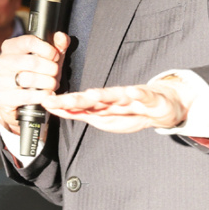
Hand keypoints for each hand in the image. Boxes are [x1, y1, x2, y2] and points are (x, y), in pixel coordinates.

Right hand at [0, 32, 69, 134]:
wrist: (19, 101)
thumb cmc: (35, 75)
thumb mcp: (48, 60)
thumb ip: (57, 47)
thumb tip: (61, 36)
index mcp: (10, 47)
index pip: (28, 41)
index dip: (47, 49)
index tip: (55, 56)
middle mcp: (1, 61)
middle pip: (31, 61)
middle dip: (50, 68)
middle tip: (56, 73)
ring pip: (28, 79)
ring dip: (47, 83)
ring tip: (53, 84)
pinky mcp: (1, 96)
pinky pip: (25, 96)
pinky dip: (40, 96)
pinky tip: (46, 94)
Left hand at [42, 80, 191, 133]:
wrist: (162, 107)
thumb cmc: (132, 111)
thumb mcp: (105, 117)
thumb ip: (83, 113)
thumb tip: (59, 111)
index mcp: (103, 105)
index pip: (80, 104)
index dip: (63, 104)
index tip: (46, 102)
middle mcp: (114, 99)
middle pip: (93, 99)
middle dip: (77, 100)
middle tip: (61, 100)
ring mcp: (132, 97)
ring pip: (116, 96)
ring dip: (104, 95)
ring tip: (91, 95)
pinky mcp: (149, 98)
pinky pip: (143, 96)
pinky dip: (137, 94)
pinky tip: (131, 92)